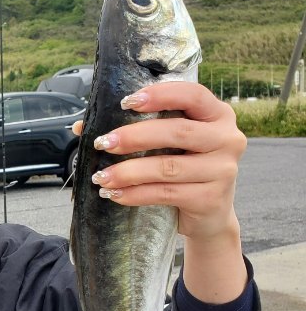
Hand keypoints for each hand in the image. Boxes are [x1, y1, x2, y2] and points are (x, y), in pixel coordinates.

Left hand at [75, 82, 245, 242]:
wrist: (210, 215)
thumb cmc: (184, 169)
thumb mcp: (169, 145)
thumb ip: (138, 128)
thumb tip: (82, 125)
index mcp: (218, 114)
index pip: (193, 95)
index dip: (160, 95)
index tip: (126, 102)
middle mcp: (228, 138)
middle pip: (178, 131)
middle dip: (134, 137)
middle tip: (102, 143)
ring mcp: (223, 170)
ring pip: (168, 167)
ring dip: (128, 171)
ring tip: (100, 177)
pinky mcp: (211, 199)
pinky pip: (165, 193)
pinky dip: (135, 194)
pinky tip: (115, 194)